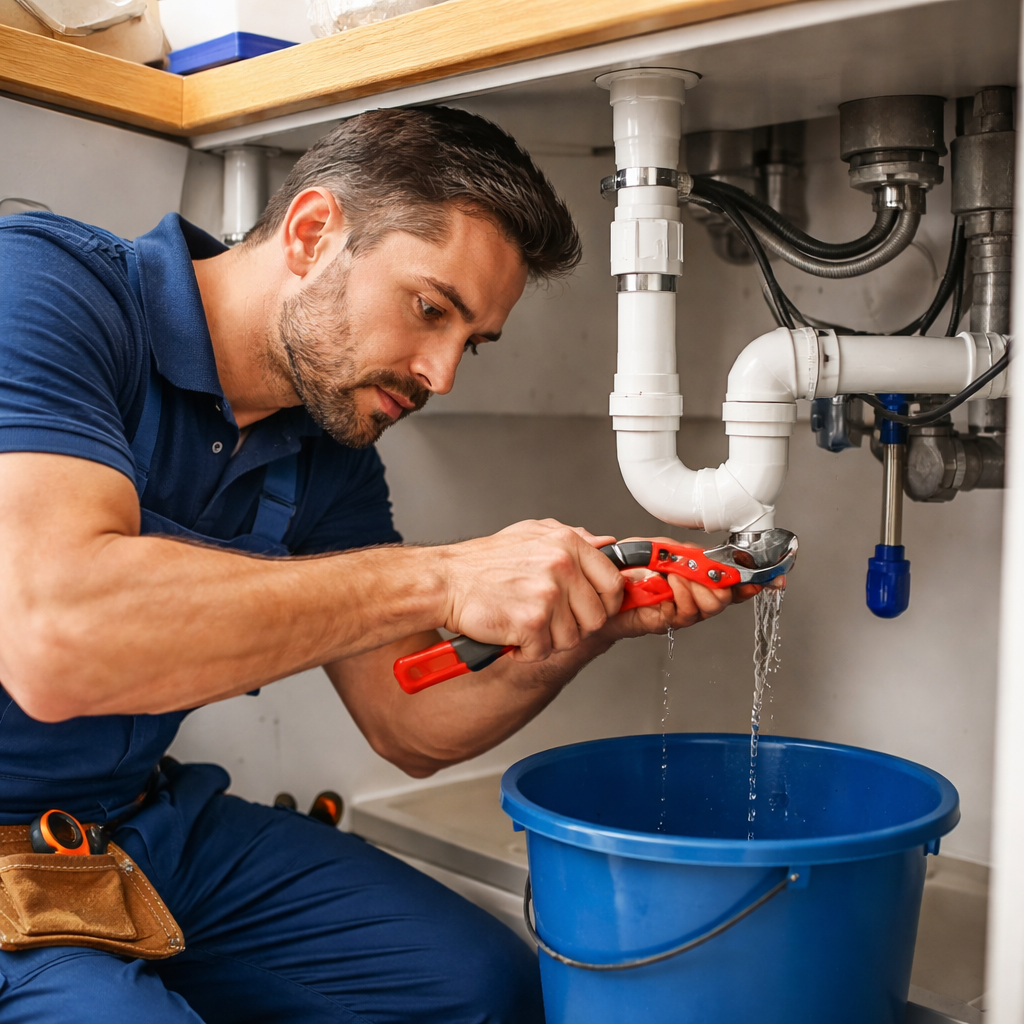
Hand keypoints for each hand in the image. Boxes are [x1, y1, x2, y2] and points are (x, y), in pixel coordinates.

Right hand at [439, 519, 623, 662]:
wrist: (446, 581)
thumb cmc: (484, 563)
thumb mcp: (533, 535)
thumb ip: (574, 539)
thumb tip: (608, 546)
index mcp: (567, 544)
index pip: (613, 581)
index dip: (607, 603)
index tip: (595, 609)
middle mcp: (562, 566)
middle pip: (596, 617)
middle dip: (574, 626)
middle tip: (549, 621)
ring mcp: (548, 594)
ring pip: (571, 639)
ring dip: (547, 640)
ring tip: (524, 623)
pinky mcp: (531, 622)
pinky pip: (544, 652)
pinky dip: (525, 651)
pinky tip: (511, 634)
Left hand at [601, 537, 761, 641]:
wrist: (599, 589)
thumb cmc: (626, 569)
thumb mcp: (659, 549)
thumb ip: (684, 552)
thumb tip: (706, 555)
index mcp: (699, 579)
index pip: (734, 583)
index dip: (756, 582)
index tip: (773, 578)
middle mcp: (695, 598)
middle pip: (727, 598)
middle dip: (720, 582)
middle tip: (702, 571)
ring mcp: (681, 611)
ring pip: (710, 606)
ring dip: (697, 586)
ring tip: (678, 573)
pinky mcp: (665, 621)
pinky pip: (685, 613)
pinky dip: (681, 593)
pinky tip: (669, 582)